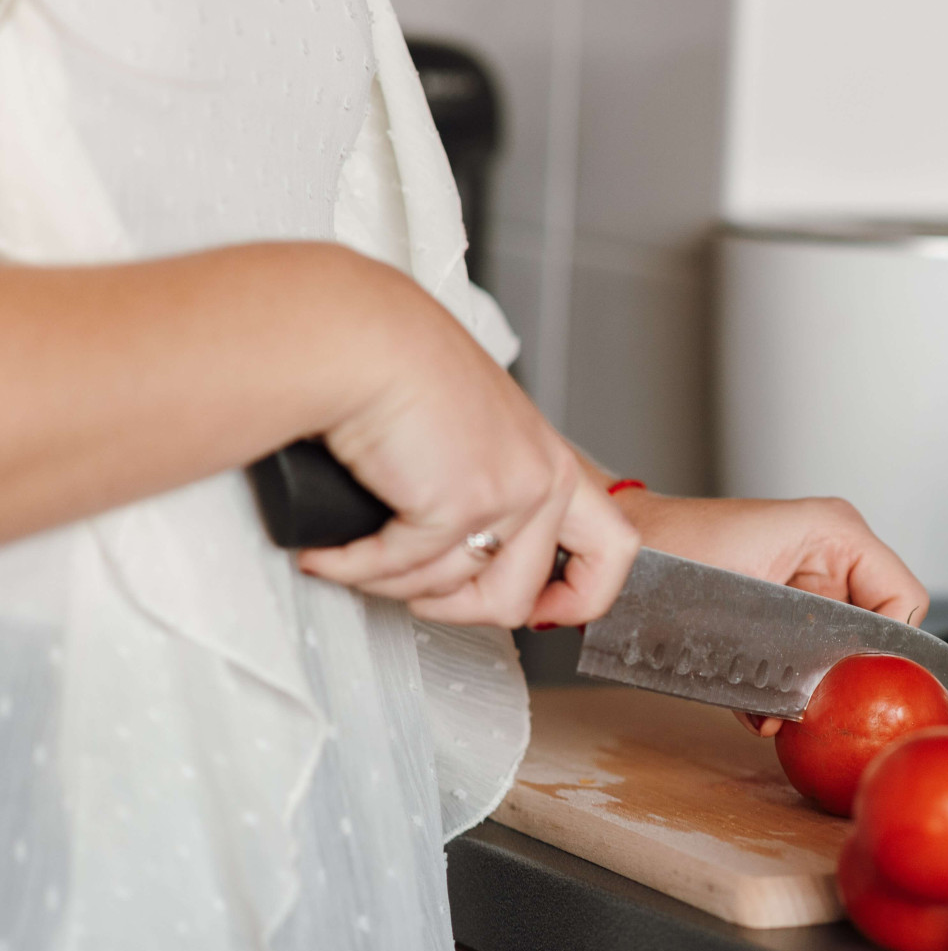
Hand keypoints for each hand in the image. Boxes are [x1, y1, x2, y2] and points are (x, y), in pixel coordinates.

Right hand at [296, 264, 639, 627]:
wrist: (361, 338)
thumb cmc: (396, 369)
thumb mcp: (470, 433)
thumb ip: (486, 485)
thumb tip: (465, 551)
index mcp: (552, 462)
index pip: (614, 549)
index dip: (582, 597)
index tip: (541, 612)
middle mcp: (544, 478)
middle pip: (517, 598)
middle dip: (452, 608)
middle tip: (409, 584)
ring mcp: (508, 495)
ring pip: (450, 592)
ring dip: (390, 582)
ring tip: (355, 548)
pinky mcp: (459, 505)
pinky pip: (399, 572)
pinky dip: (352, 567)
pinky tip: (330, 549)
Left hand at [602, 486, 930, 736]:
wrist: (623, 563)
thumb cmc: (672, 555)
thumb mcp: (752, 597)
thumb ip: (807, 642)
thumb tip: (829, 694)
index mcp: (838, 534)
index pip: (904, 599)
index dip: (893, 649)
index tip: (866, 686)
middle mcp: (831, 558)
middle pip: (877, 631)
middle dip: (849, 677)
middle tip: (822, 707)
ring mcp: (808, 586)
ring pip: (842, 653)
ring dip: (815, 691)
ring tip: (781, 712)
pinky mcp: (782, 616)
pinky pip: (806, 659)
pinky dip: (785, 691)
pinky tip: (760, 710)